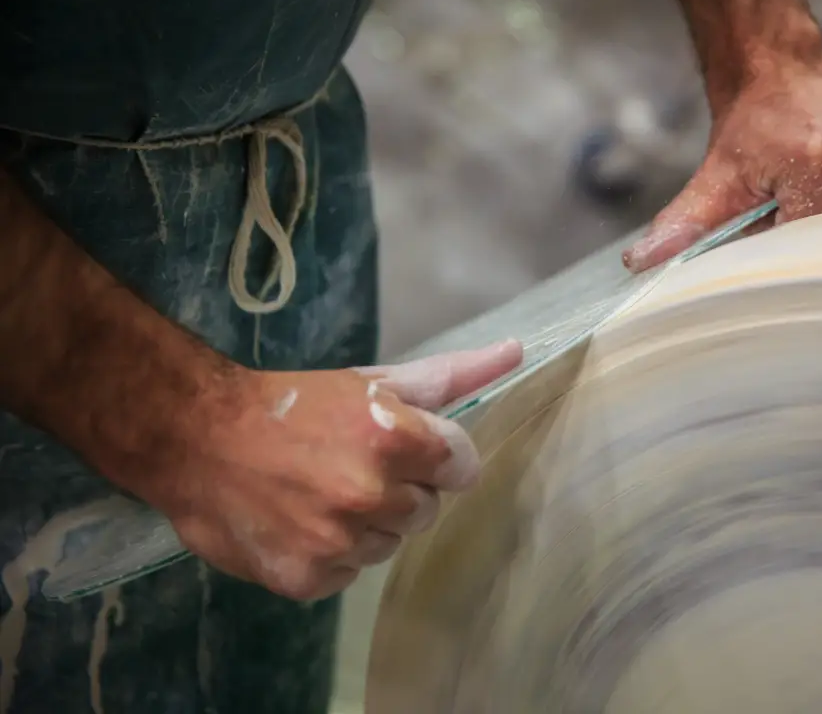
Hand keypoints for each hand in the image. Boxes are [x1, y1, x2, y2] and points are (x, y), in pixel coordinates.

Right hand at [157, 340, 521, 599]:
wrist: (196, 439)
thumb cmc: (293, 404)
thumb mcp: (372, 381)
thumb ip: (450, 375)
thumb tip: (516, 352)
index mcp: (394, 438)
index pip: (462, 466)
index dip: (437, 456)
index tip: (405, 447)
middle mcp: (370, 494)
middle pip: (428, 508)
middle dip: (402, 488)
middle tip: (351, 465)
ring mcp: (338, 541)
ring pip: (391, 543)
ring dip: (367, 523)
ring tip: (321, 492)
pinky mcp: (308, 578)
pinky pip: (350, 572)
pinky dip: (331, 553)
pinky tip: (301, 521)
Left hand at [622, 63, 821, 271]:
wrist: (772, 68)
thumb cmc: (747, 129)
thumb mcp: (713, 180)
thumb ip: (683, 225)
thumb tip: (639, 263)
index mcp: (815, 160)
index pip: (809, 238)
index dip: (788, 242)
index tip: (773, 228)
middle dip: (813, 230)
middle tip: (789, 205)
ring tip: (813, 189)